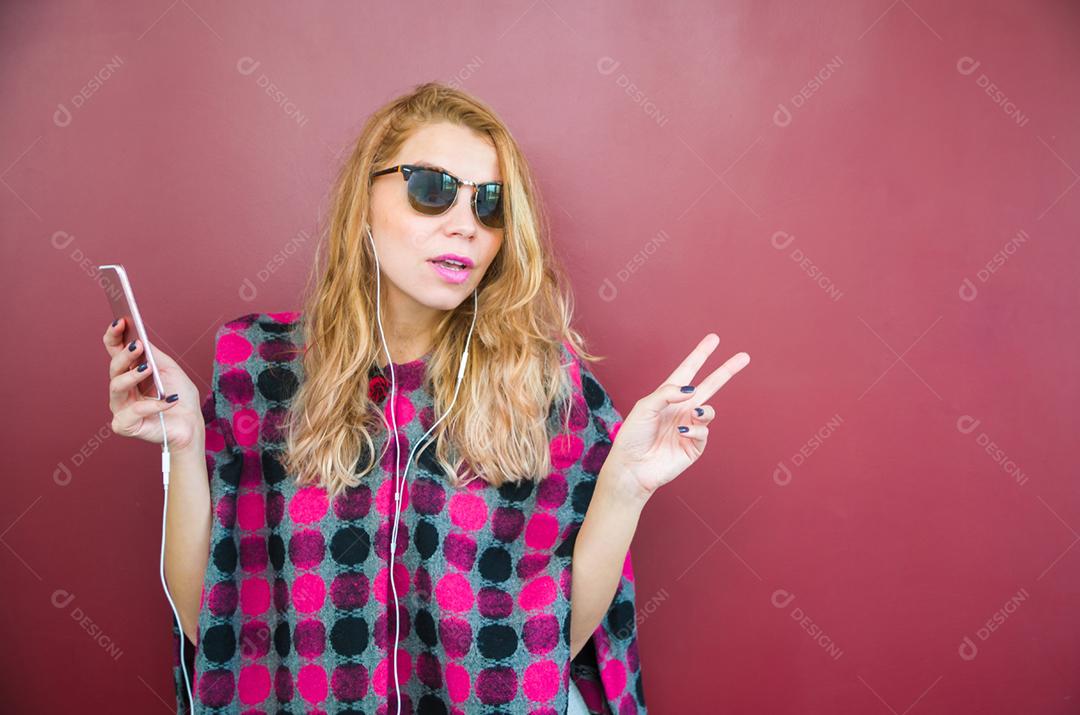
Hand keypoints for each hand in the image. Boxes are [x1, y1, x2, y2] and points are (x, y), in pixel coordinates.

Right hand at [103, 317, 202, 452]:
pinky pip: (132, 413)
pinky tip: (168, 400)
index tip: (121, 320)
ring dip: (133, 376)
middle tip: (138, 346)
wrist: (191, 424)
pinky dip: (152, 406)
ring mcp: (120, 407)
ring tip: (148, 368)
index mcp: (130, 372)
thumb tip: (139, 337)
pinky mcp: (124, 425)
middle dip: (124, 355)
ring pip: (117, 387)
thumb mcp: (170, 370)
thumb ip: (154, 355)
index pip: (114, 351)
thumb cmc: (180, 396)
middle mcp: (122, 388)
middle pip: (114, 368)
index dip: (114, 336)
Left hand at [605, 333, 749, 501]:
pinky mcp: (694, 447)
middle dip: (726, 371)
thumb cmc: (633, 436)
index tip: (714, 339)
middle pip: (710, 385)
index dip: (701, 354)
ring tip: (695, 413)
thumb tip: (692, 389)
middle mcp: (681, 409)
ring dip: (705, 411)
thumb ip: (667, 393)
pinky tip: (682, 432)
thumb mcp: (645, 407)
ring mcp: (689, 427)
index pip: (688, 370)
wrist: (632, 467)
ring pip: (710, 411)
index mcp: (668, 396)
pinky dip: (695, 430)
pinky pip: (703, 433)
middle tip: (744, 357)